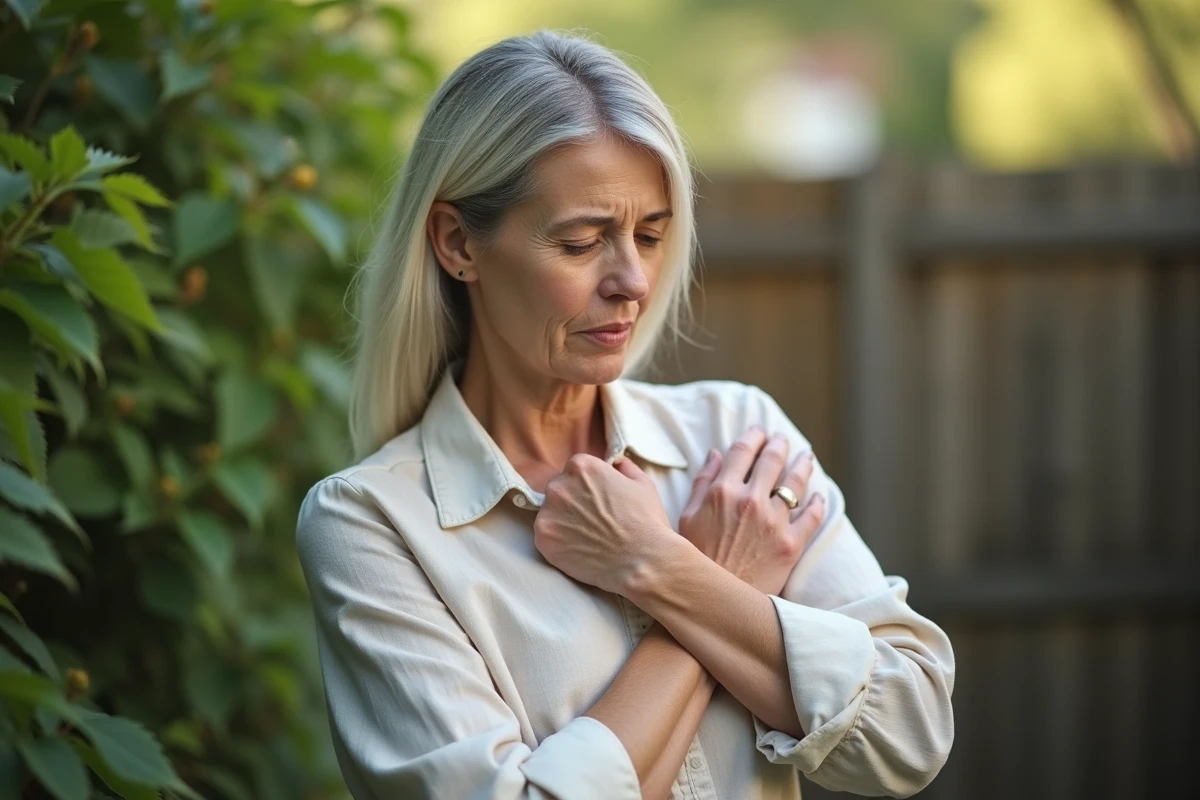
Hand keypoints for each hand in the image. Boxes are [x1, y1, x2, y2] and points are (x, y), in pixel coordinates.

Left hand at [533, 454, 674, 594]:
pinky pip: (545, 536)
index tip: (598, 502)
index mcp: (582, 466)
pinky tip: (578, 549)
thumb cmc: (646, 521)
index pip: (574, 471)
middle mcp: (560, 486)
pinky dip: (558, 542)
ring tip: (586, 537)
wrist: (642, 560)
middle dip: (572, 503)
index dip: (587, 487)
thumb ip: (623, 467)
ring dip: (564, 522)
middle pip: (559, 490)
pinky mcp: (543, 539)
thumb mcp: (642, 482)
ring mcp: (548, 513)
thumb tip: (616, 463)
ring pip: (550, 513)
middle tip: (592, 521)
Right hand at [678, 425, 825, 595]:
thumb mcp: (687, 517)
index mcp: (722, 492)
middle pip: (772, 460)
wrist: (712, 603)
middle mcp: (750, 501)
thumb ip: (702, 483)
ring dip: (803, 464)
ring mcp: (774, 522)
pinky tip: (817, 495)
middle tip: (782, 439)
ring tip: (806, 457)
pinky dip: (817, 502)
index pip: (743, 451)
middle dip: (779, 444)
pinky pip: (811, 516)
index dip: (753, 436)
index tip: (759, 431)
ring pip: (796, 482)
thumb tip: (716, 455)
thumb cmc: (695, 559)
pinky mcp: (791, 545)